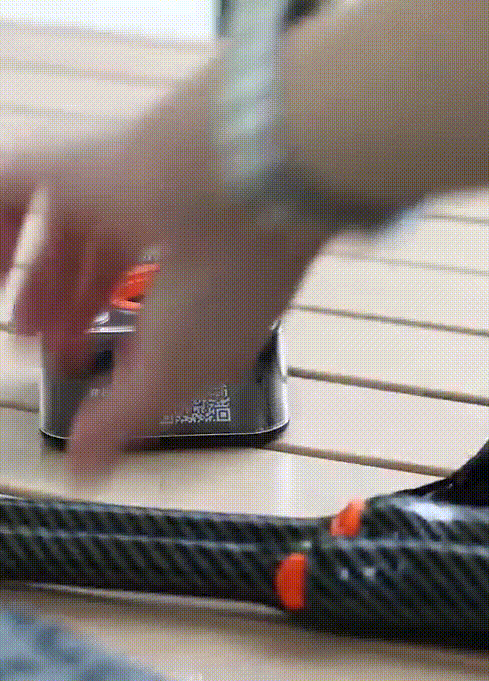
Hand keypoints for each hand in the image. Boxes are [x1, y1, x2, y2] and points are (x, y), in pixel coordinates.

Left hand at [2, 122, 328, 478]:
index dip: (112, 334)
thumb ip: (123, 419)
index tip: (78, 364)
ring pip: (59, 231)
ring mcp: (112, 192)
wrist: (228, 193)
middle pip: (100, 264)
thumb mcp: (177, 375)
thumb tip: (85, 469)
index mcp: (200, 272)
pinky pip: (9, 191)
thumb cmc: (225, 286)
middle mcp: (159, 231)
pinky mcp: (67, 163)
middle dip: (67, 304)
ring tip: (13, 317)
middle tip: (36, 340)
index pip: (147, 299)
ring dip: (32, 276)